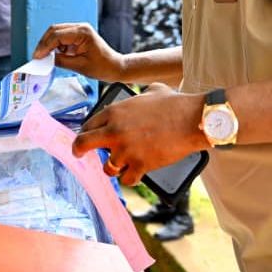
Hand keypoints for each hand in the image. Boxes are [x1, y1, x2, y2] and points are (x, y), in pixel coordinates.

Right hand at [32, 23, 124, 81]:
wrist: (115, 67)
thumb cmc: (103, 67)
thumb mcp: (79, 66)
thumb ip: (61, 61)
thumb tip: (46, 59)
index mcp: (82, 32)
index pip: (57, 35)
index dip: (44, 46)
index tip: (37, 56)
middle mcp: (80, 27)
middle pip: (54, 30)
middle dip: (44, 43)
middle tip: (37, 56)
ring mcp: (79, 30)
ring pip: (56, 33)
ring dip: (49, 44)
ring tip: (45, 58)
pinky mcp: (78, 35)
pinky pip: (62, 37)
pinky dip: (55, 46)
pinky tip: (55, 55)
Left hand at [72, 84, 206, 185]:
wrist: (192, 120)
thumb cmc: (175, 104)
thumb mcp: (151, 92)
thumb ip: (139, 96)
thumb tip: (143, 95)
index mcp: (114, 112)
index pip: (88, 125)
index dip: (86, 132)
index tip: (87, 137)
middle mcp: (115, 131)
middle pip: (83, 144)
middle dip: (79, 151)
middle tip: (79, 154)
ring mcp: (126, 150)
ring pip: (107, 167)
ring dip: (113, 167)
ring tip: (118, 166)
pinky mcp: (140, 165)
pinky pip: (127, 179)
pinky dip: (130, 178)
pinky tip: (134, 174)